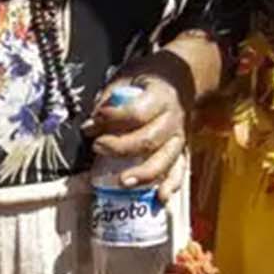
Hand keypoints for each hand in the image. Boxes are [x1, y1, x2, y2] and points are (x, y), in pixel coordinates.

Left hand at [88, 56, 192, 203]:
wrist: (183, 77)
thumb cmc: (151, 77)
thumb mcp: (128, 75)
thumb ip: (109, 98)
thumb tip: (90, 124)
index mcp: (160, 97)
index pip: (138, 112)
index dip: (114, 118)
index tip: (95, 119)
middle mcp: (173, 118)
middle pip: (150, 139)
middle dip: (121, 148)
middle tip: (98, 147)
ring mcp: (179, 135)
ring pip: (166, 158)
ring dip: (145, 173)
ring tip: (123, 182)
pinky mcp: (181, 147)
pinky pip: (180, 168)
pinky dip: (172, 184)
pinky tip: (161, 198)